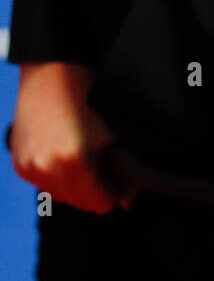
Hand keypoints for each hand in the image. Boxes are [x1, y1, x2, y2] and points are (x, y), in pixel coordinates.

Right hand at [9, 61, 130, 213]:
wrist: (54, 75)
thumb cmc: (89, 100)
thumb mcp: (114, 134)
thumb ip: (124, 170)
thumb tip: (127, 201)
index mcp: (72, 164)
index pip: (100, 204)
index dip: (116, 193)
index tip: (123, 179)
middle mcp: (46, 170)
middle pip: (80, 203)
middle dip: (96, 189)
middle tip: (106, 165)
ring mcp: (29, 169)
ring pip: (61, 195)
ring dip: (76, 184)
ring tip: (85, 155)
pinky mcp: (19, 164)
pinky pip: (44, 182)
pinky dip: (57, 175)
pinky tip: (66, 152)